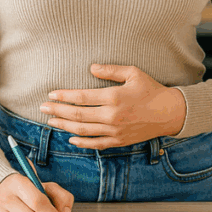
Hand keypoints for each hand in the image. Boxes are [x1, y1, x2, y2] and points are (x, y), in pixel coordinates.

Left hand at [40, 64, 186, 148]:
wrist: (169, 113)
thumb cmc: (151, 90)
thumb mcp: (133, 73)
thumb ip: (111, 70)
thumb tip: (92, 67)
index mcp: (114, 97)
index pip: (82, 97)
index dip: (64, 96)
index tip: (51, 95)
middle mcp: (112, 116)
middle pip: (78, 115)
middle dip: (58, 111)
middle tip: (42, 108)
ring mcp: (115, 131)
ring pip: (83, 130)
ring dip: (64, 126)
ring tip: (51, 121)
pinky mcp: (119, 141)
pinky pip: (96, 144)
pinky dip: (82, 142)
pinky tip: (70, 138)